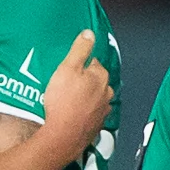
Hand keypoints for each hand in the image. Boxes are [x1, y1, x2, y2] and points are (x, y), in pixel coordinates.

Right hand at [39, 31, 113, 157]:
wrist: (62, 136)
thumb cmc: (63, 100)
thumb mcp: (68, 68)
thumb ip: (80, 50)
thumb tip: (89, 33)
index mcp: (101, 77)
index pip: (95, 63)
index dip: (82, 64)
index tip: (71, 67)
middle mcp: (106, 94)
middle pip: (98, 81)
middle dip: (87, 80)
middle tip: (69, 82)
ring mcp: (103, 112)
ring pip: (97, 99)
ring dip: (88, 97)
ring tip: (71, 99)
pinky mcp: (96, 127)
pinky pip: (92, 115)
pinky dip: (86, 113)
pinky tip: (75, 114)